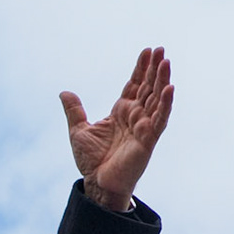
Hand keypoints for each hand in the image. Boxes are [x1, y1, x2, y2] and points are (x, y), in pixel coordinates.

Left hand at [61, 47, 173, 211]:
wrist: (97, 183)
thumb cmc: (92, 161)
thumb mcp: (78, 131)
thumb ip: (74, 111)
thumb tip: (64, 92)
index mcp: (121, 111)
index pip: (134, 85)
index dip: (141, 68)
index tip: (148, 51)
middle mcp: (135, 116)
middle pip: (148, 87)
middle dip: (154, 69)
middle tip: (161, 49)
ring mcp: (144, 127)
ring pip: (157, 99)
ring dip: (162, 81)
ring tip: (166, 62)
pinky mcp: (148, 139)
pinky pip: (160, 119)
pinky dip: (165, 104)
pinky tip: (170, 88)